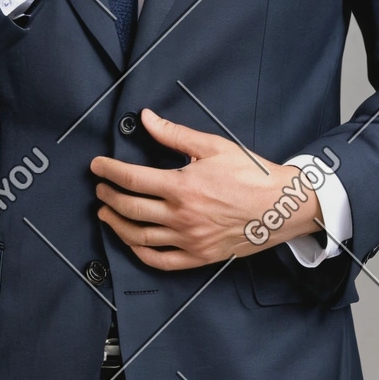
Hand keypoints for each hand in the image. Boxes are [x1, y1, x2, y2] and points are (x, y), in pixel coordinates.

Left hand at [90, 108, 322, 269]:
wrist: (281, 206)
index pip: (132, 179)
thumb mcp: (213, 146)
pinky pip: (160, 261)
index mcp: (182, 187)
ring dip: (116, 224)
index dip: (108, 171)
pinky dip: (139, 253)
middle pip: (130, 208)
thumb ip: (174, 134)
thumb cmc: (251, 174)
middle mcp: (181, 216)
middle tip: (100, 187)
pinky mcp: (199, 257)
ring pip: (139, 237)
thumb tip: (146, 118)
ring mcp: (189, 240)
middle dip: (109, 196)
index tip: (97, 166)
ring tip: (106, 213)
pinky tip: (131, 242)